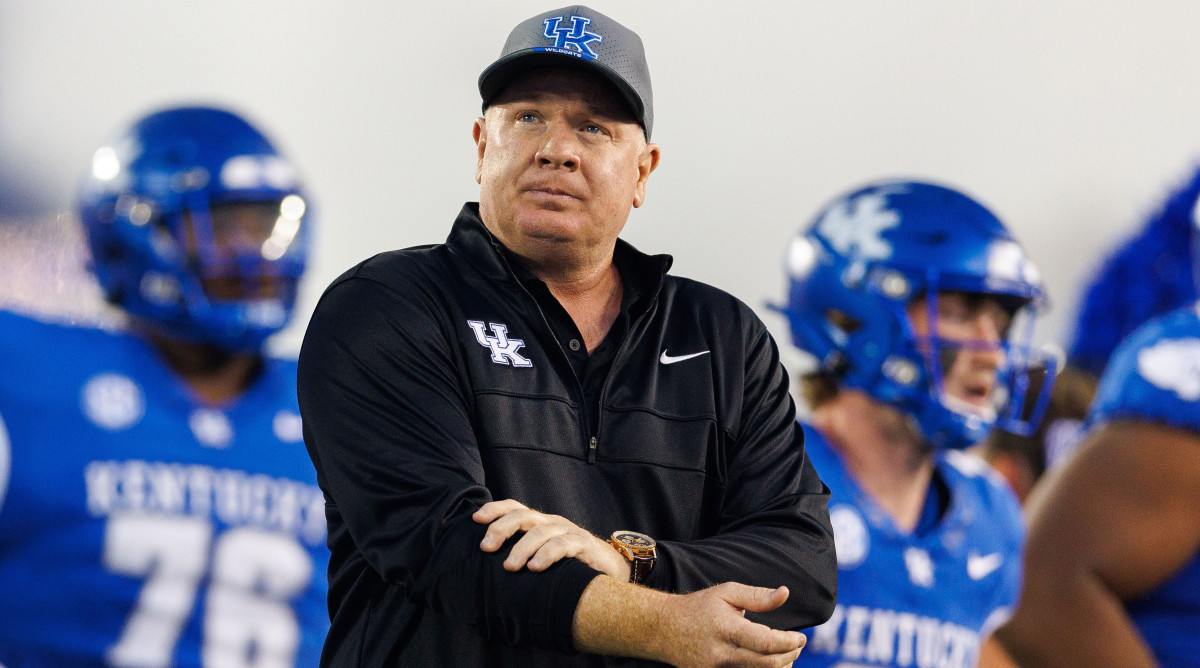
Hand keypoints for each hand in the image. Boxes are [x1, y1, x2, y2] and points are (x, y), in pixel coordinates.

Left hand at [473, 499, 630, 580]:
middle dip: (501, 529)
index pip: (515, 508)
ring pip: (541, 532)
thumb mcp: (543, 555)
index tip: (475, 519)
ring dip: (522, 548)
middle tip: (486, 548)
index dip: (495, 510)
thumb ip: (523, 554)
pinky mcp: (583, 544)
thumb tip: (489, 565)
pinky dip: (547, 555)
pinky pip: (563, 546)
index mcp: (540, 523)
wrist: (609, 569)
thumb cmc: (569, 565)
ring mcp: (568, 531)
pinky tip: (535, 567)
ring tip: (509, 566)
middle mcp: (552, 523)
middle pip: (523, 516)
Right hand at [656, 583, 805, 667]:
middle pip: (767, 664)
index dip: (789, 642)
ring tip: (787, 655)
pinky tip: (770, 663)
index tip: (801, 637)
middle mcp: (721, 653)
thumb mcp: (726, 593)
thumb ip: (757, 596)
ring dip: (780, 667)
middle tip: (798, 645)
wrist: (663, 629)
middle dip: (790, 656)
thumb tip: (785, 594)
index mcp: (726, 628)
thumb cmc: (698, 607)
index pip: (766, 642)